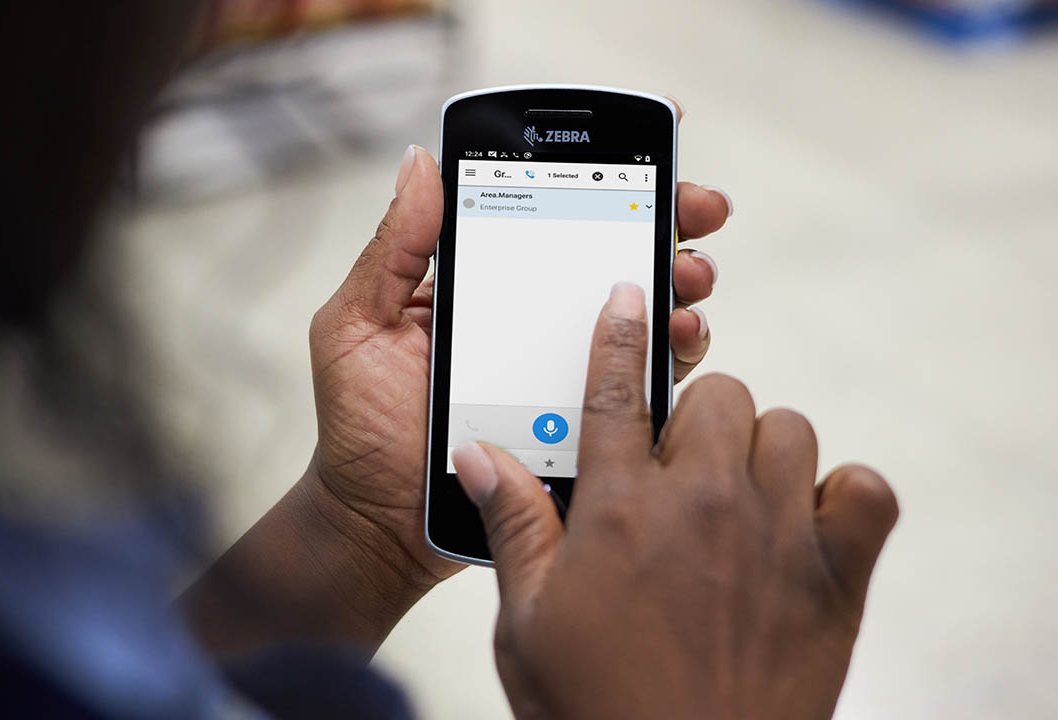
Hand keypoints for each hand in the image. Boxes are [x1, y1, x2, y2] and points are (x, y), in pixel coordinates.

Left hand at [304, 147, 731, 589]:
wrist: (379, 528)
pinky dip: (672, 352)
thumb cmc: (360, 429)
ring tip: (691, 277)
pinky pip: (640, 379)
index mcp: (483, 283)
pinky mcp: (583, 420)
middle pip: (609, 255)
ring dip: (679, 282)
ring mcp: (560, 370)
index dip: (603, 176)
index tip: (649, 144)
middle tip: (699, 209)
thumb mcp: (357, 326)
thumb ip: (394, 250)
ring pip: (637, 314)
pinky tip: (681, 338)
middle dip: (666, 222)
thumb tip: (420, 161)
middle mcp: (530, 319)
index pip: (548, 215)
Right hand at [451, 283, 898, 719]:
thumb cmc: (596, 710)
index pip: (614, 388)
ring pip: (789, 427)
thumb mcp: (527, 621)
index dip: (618, 331)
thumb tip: (479, 455)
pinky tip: (811, 523)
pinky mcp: (838, 577)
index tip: (627, 294)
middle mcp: (702, 504)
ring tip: (736, 494)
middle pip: (717, 393)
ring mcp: (778, 536)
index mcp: (620, 509)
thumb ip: (513, 525)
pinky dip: (846, 495)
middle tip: (676, 467)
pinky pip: (865, 490)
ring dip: (761, 448)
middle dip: (694, 416)